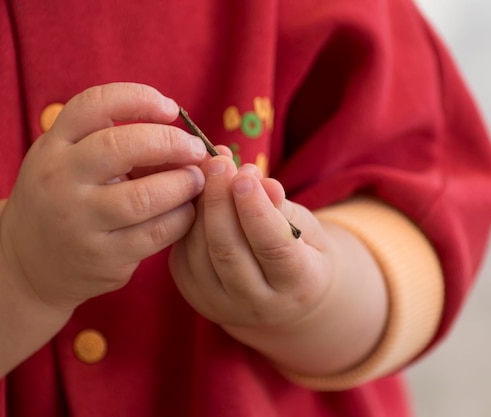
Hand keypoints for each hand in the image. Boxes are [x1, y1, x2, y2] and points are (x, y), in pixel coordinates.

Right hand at [0, 83, 206, 310]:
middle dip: (171, 143)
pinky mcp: (102, 257)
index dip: (139, 98)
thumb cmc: (69, 199)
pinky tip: (187, 211)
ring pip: (144, 196)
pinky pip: (156, 233)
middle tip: (196, 149)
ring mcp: (79, 221)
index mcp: (55, 146)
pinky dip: (182, 217)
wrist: (32, 261)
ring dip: (183, 184)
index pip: (94, 105)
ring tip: (197, 180)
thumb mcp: (74, 162)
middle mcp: (60, 180)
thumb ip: (118, 144)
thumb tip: (188, 141)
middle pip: (121, 146)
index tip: (172, 109)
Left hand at [170, 155, 332, 329]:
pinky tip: (197, 191)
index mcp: (299, 286)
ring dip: (200, 204)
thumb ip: (283, 209)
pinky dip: (188, 218)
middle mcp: (259, 305)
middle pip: (228, 251)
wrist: (282, 296)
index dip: (257, 211)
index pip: (274, 249)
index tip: (245, 175)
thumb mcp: (306, 228)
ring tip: (210, 168)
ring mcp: (222, 305)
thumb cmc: (300, 251)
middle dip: (220, 201)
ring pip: (200, 251)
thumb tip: (262, 182)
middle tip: (219, 162)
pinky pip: (184, 253)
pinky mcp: (195, 295)